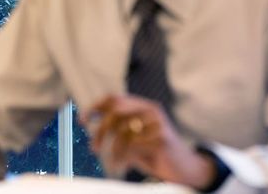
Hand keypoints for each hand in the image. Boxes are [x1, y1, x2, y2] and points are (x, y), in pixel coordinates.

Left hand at [82, 94, 215, 188]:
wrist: (185, 169)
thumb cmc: (155, 153)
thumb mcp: (134, 138)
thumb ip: (118, 129)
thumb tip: (90, 124)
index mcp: (143, 106)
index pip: (114, 98)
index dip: (95, 106)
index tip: (82, 119)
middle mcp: (151, 110)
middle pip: (115, 113)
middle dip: (100, 130)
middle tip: (94, 147)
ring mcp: (158, 123)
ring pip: (122, 132)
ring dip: (112, 151)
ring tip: (112, 162)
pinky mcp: (162, 139)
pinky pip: (132, 147)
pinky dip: (122, 159)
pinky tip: (122, 167)